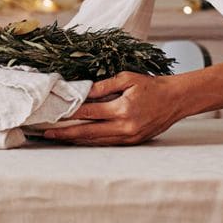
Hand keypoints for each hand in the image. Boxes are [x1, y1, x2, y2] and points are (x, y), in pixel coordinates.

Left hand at [36, 72, 192, 145]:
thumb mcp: (128, 78)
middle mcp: (124, 126)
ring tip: (59, 137)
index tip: (54, 115)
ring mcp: (128, 137)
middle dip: (66, 133)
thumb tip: (83, 91)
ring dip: (76, 140)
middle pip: (88, 132)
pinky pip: (107, 143)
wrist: (175, 99)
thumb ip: (105, 85)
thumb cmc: (153, 86)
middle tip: (47, 133)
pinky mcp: (132, 142)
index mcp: (122, 109)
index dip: (70, 114)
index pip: (89, 112)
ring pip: (96, 141)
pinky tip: (80, 139)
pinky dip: (92, 142)